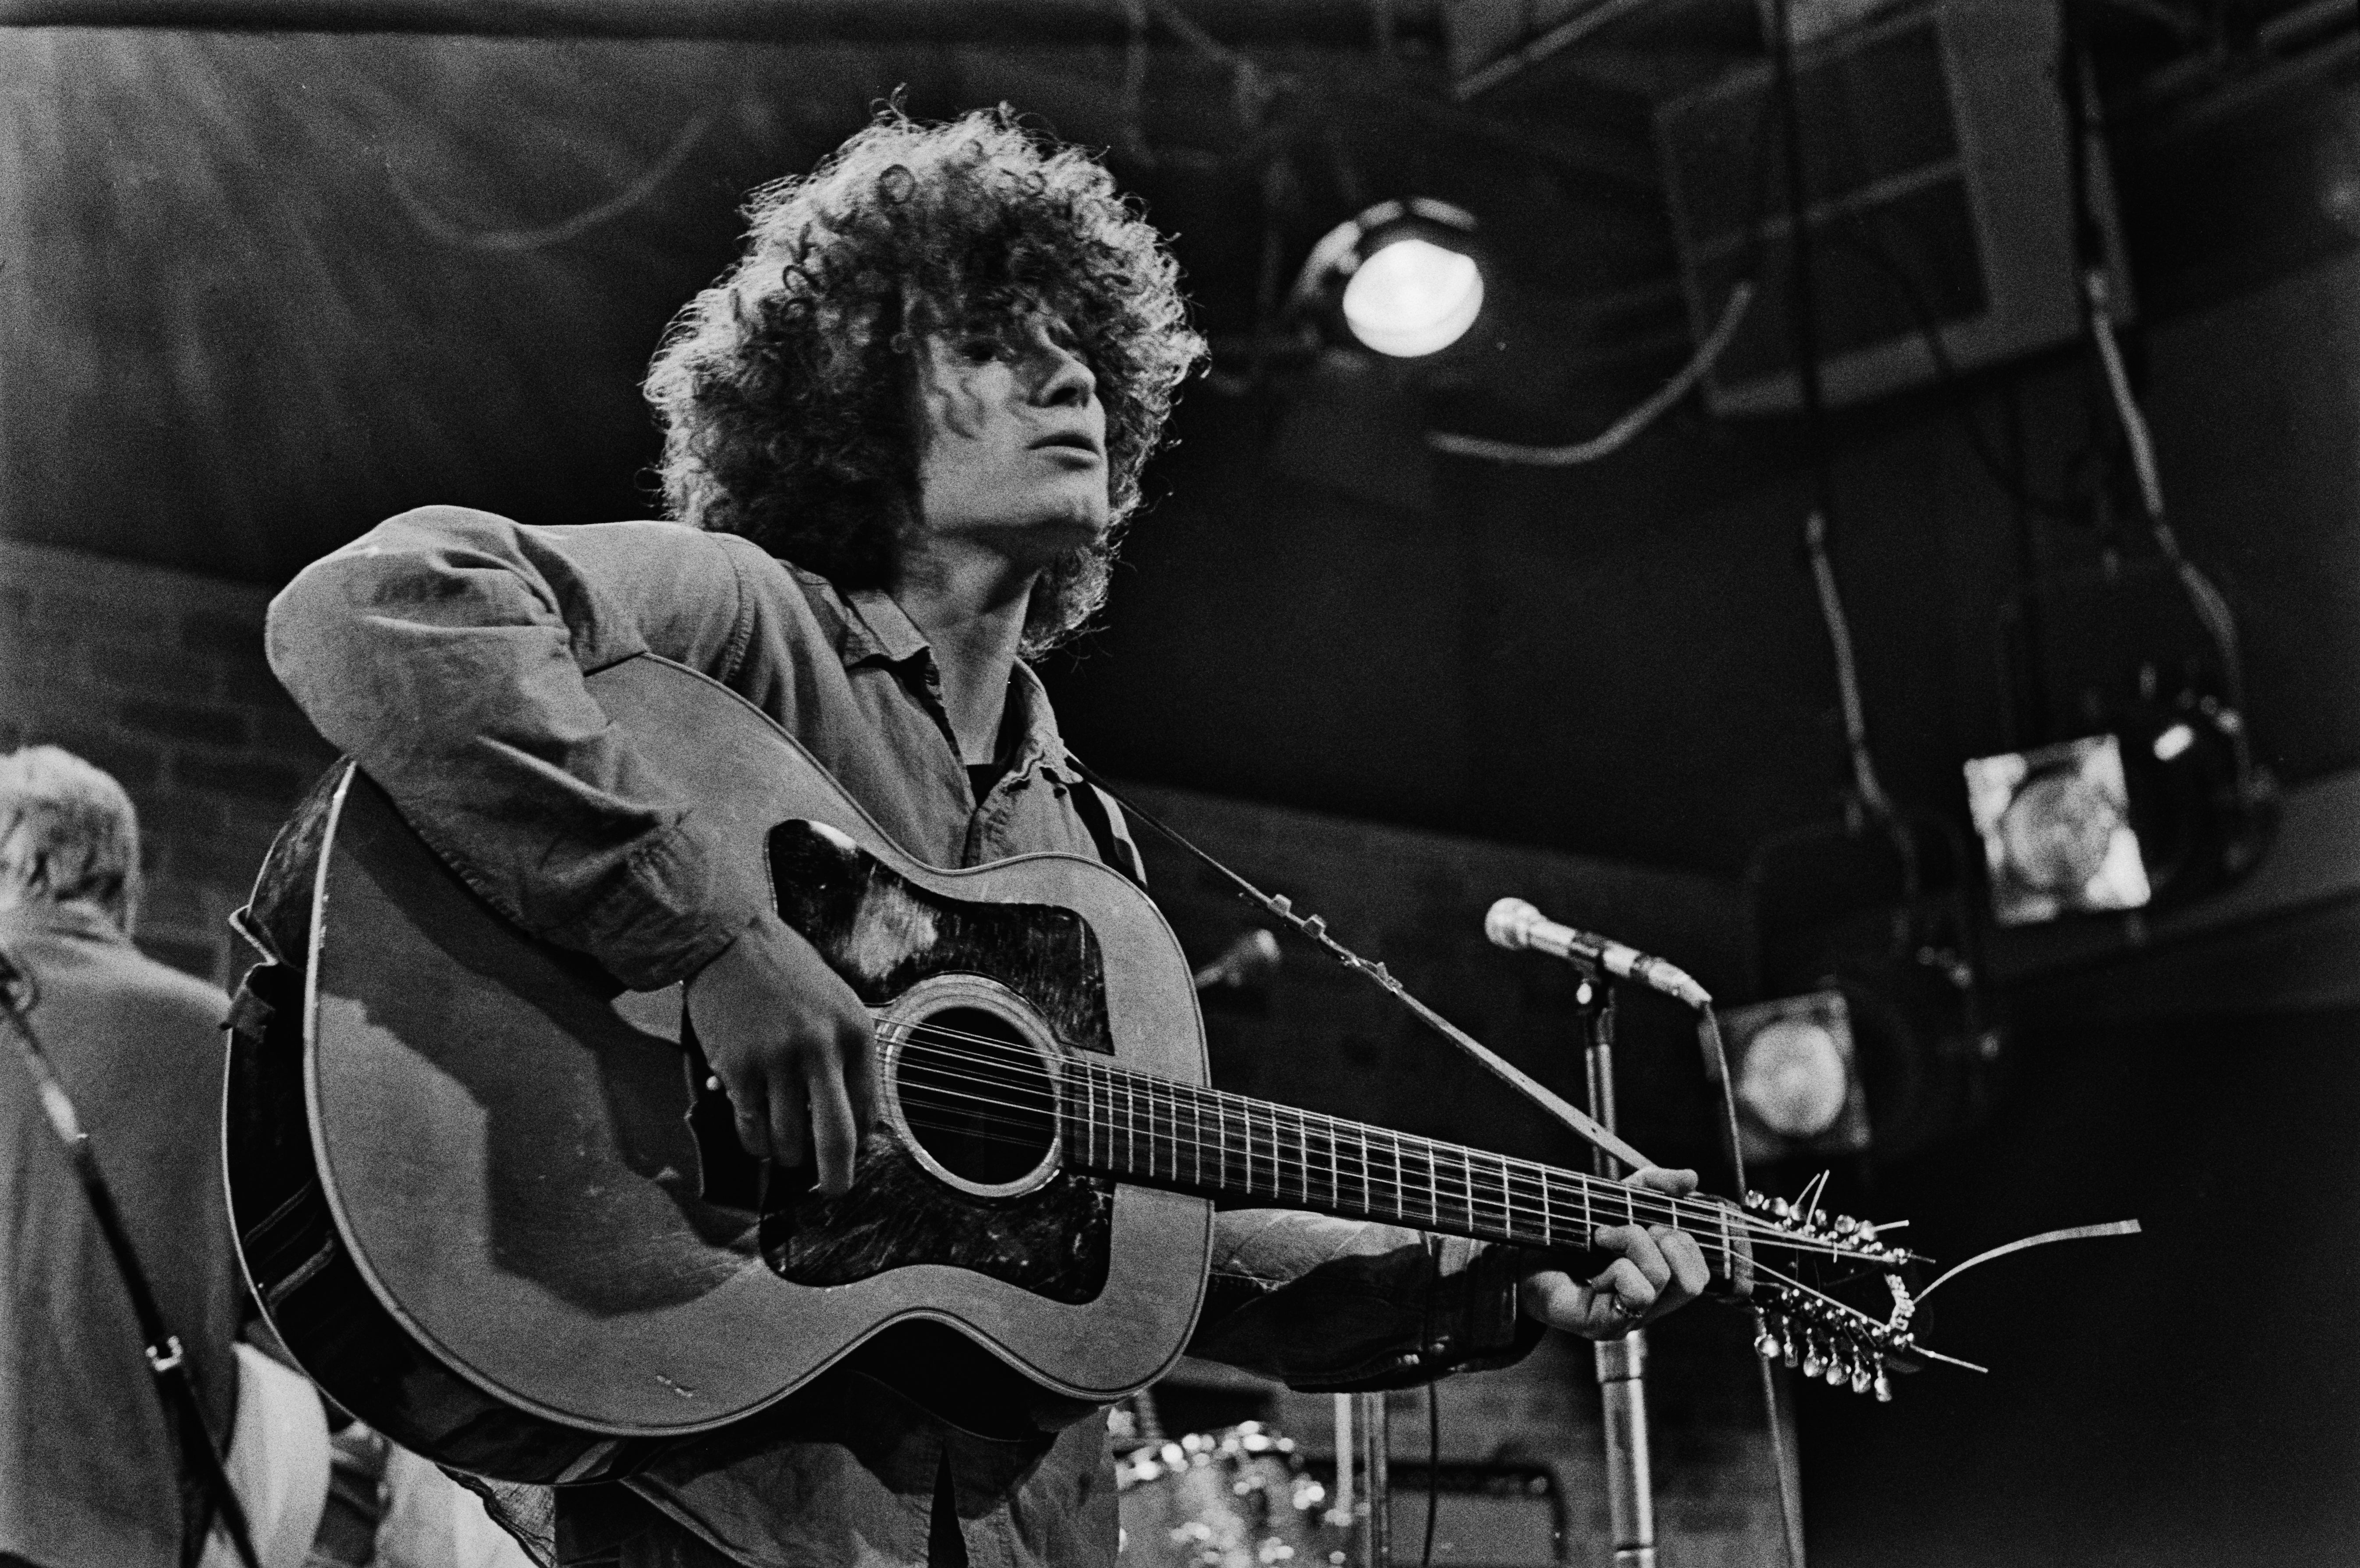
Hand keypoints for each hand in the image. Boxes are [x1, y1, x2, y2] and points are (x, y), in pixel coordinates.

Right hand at [683, 911, 876, 1194]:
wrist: (731, 940)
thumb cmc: (786, 972)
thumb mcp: (836, 1001)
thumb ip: (846, 1054)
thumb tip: (854, 1116)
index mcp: (855, 1031)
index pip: (868, 1110)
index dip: (859, 1142)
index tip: (849, 1153)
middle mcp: (821, 1047)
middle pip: (835, 1137)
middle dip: (835, 1177)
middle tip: (832, 1192)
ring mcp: (777, 1059)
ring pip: (786, 1140)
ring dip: (784, 1155)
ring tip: (782, 1149)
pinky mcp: (737, 1067)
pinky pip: (749, 1127)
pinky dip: (753, 1140)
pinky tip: (755, 1134)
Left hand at [1519, 1166, 1710, 1338]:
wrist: (1517, 1257)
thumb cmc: (1568, 1235)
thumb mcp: (1614, 1200)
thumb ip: (1652, 1186)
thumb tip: (1692, 1178)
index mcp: (1658, 1284)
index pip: (1700, 1272)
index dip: (1684, 1241)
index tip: (1648, 1222)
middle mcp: (1650, 1307)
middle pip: (1694, 1281)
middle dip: (1666, 1239)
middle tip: (1626, 1228)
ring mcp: (1628, 1320)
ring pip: (1662, 1279)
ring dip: (1633, 1244)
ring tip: (1601, 1238)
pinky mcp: (1605, 1326)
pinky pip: (1636, 1293)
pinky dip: (1618, 1269)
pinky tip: (1594, 1270)